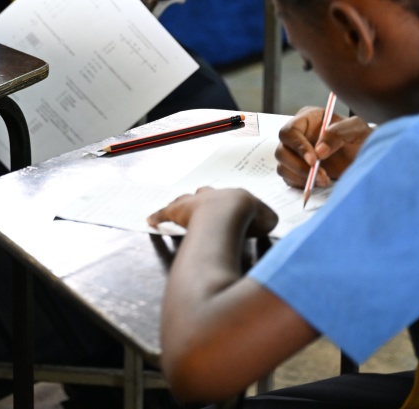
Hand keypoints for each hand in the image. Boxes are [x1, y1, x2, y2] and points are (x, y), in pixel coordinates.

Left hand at [147, 187, 277, 237]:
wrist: (233, 211)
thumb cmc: (251, 216)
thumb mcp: (268, 220)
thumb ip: (266, 221)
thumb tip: (268, 224)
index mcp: (232, 197)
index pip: (228, 200)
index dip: (227, 206)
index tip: (228, 210)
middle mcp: (210, 196)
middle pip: (202, 195)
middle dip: (201, 201)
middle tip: (199, 207)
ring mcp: (193, 203)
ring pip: (182, 202)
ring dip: (179, 207)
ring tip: (173, 211)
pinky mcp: (178, 213)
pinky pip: (165, 213)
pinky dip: (157, 216)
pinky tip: (150, 220)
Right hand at [275, 107, 370, 189]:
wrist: (367, 157)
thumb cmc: (361, 139)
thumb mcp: (357, 130)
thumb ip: (339, 133)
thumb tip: (319, 150)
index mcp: (307, 119)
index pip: (289, 131)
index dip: (298, 146)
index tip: (314, 160)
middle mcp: (298, 135)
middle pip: (282, 151)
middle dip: (300, 166)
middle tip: (321, 175)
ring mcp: (295, 153)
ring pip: (283, 166)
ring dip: (302, 177)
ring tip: (325, 180)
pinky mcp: (297, 169)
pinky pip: (289, 178)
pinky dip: (302, 184)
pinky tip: (320, 183)